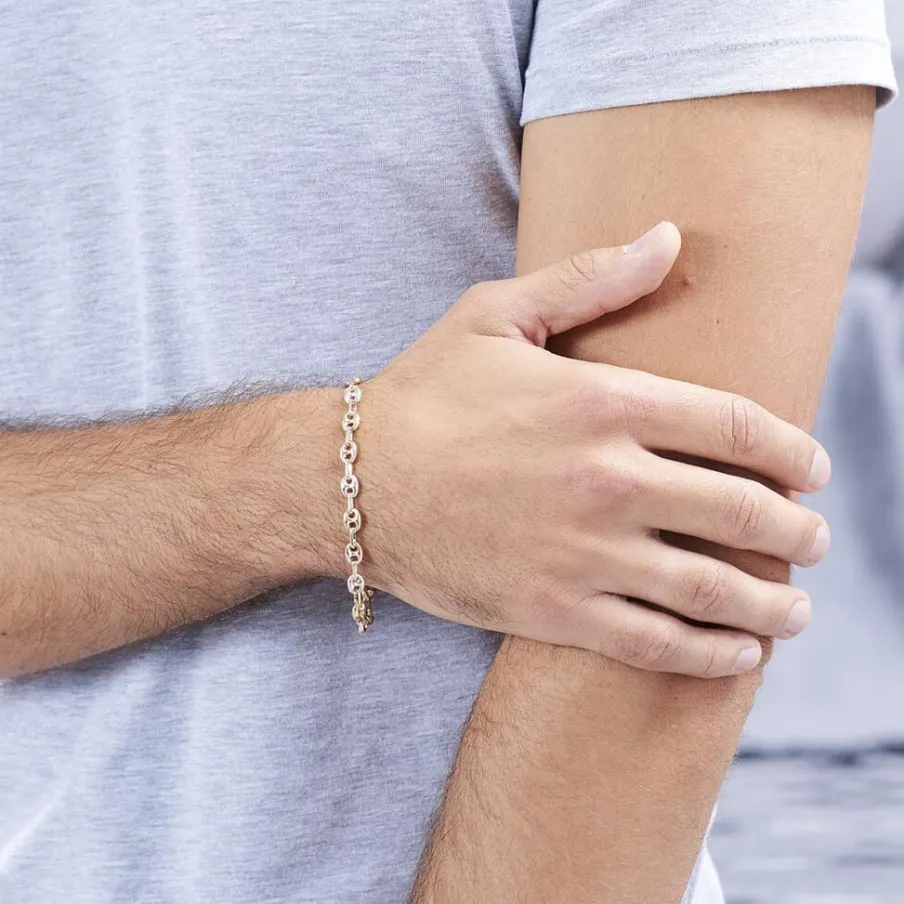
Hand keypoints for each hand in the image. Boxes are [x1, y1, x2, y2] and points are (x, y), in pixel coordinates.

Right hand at [364, 222, 829, 676]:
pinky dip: (708, 653)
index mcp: (602, 402)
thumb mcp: (496, 315)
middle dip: (796, 531)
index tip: (815, 469)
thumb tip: (669, 235)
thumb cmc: (422, 394)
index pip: (736, 426)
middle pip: (740, 512)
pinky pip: (652, 643)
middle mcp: (606, 480)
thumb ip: (589, 276)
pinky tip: (740, 651)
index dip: (792, 450)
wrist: (350, 482)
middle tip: (816, 541)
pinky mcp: (551, 610)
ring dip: (771, 603)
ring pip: (708, 588)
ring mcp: (582, 554)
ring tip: (798, 607)